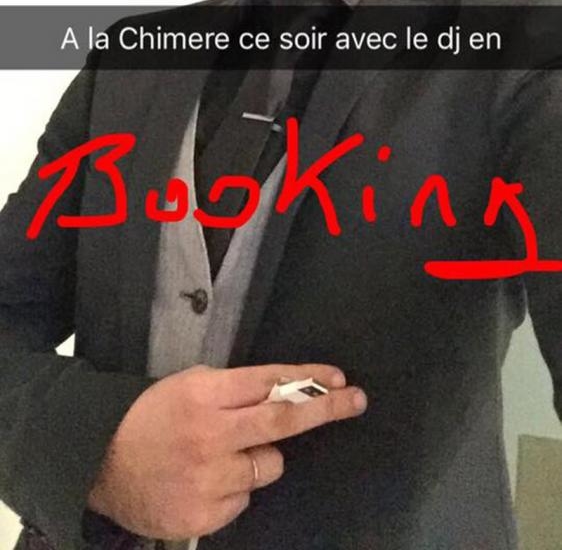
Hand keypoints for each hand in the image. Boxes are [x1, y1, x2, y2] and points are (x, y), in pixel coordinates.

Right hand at [86, 362, 366, 540]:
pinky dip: (234, 489)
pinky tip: (204, 480)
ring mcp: (209, 479)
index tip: (337, 378)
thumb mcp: (189, 386)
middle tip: (354, 400)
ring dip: (258, 458)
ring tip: (219, 455)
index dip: (307, 378)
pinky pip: (245, 498)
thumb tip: (285, 391)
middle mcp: (210, 435)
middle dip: (324, 409)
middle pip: (282, 422)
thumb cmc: (149, 417)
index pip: (269, 382)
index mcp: (204, 395)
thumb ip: (234, 390)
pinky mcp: (205, 514)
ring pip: (269, 465)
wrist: (100, 462)